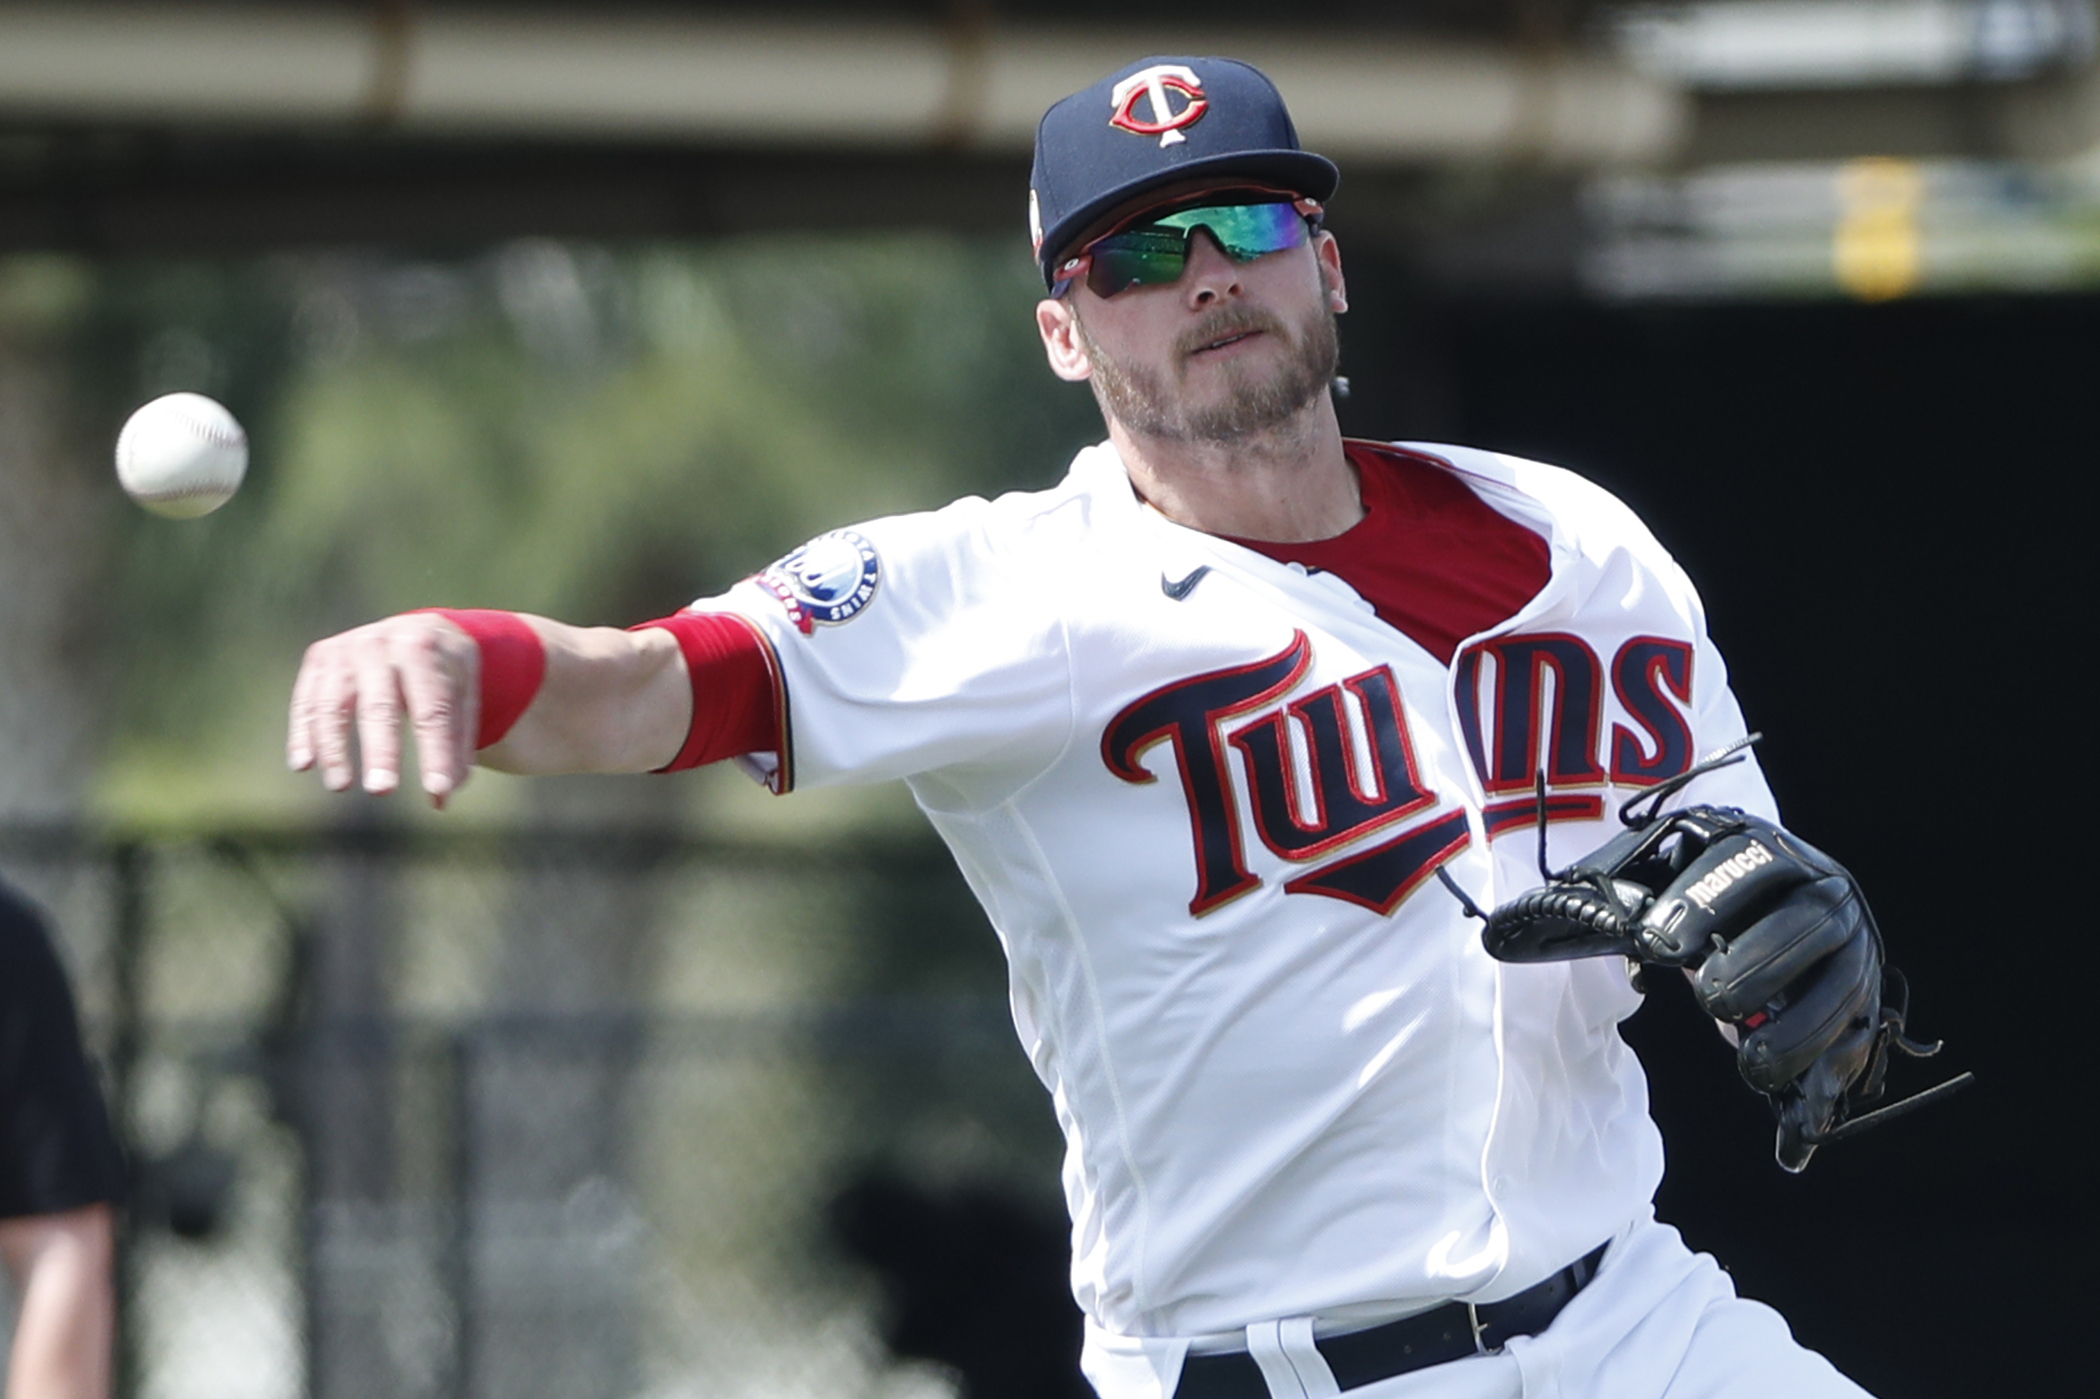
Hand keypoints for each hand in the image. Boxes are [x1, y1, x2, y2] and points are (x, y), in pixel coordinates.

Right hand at [287, 613, 480, 806]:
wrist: (418, 628)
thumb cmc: (445, 671)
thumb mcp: (464, 693)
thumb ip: (457, 741)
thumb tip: (441, 796)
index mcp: (425, 648)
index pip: (432, 709)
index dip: (436, 752)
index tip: (437, 792)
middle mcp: (380, 643)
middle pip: (380, 704)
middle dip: (382, 749)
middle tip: (382, 790)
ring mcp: (344, 649)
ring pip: (333, 704)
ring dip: (334, 747)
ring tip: (341, 785)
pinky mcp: (319, 658)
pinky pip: (306, 702)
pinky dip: (303, 734)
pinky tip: (303, 765)